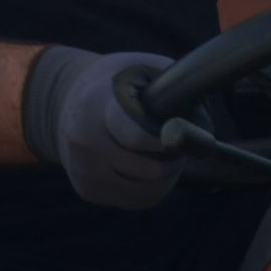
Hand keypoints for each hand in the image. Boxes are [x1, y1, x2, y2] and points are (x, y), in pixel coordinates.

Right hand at [23, 46, 182, 209]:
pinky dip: (150, 189)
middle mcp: (84, 141)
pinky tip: (148, 167)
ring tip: (168, 158)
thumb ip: (175, 88)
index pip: (135, 136)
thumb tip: (205, 121)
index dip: (166, 144)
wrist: (66, 100)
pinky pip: (133, 201)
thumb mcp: (142, 69)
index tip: (183, 140)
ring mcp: (83, 169)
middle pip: (148, 172)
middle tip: (182, 149)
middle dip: (175, 163)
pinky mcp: (86, 190)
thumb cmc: (117, 83)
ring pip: (145, 193)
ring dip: (166, 180)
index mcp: (97, 105)